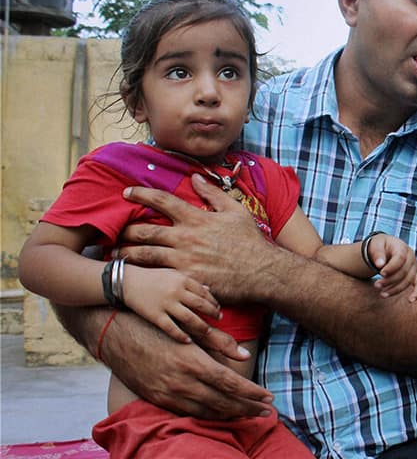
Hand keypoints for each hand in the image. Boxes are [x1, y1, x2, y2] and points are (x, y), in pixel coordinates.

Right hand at [102, 310, 273, 418]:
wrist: (113, 334)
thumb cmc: (155, 326)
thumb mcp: (188, 331)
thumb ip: (218, 343)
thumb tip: (245, 354)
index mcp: (192, 362)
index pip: (230, 384)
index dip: (251, 393)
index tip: (269, 398)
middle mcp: (180, 382)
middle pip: (222, 402)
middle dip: (247, 408)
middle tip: (267, 413)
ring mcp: (167, 394)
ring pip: (206, 411)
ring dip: (231, 415)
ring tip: (250, 416)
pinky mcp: (156, 399)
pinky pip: (188, 413)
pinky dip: (208, 416)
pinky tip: (221, 416)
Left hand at [118, 175, 275, 301]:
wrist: (263, 272)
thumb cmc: (250, 241)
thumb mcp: (236, 211)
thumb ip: (213, 193)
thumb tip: (195, 178)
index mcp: (196, 219)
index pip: (162, 201)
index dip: (141, 194)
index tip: (126, 192)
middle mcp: (185, 238)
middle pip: (144, 232)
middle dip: (124, 230)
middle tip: (112, 231)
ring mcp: (184, 261)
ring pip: (144, 256)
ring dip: (125, 254)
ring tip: (113, 254)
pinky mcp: (186, 280)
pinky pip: (157, 277)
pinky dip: (142, 275)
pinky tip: (132, 276)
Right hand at [122, 265, 220, 344]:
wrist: (127, 282)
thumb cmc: (153, 277)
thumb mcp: (173, 274)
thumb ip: (191, 282)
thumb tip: (209, 290)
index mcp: (182, 280)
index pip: (204, 293)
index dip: (214, 302)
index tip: (218, 308)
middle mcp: (176, 292)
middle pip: (201, 305)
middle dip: (213, 313)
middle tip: (219, 319)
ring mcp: (165, 304)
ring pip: (190, 318)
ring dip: (202, 327)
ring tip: (208, 331)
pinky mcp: (155, 315)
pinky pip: (172, 328)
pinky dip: (182, 336)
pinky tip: (189, 341)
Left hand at [368, 234, 416, 301]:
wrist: (386, 248)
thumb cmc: (380, 246)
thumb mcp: (376, 245)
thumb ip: (377, 253)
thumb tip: (379, 264)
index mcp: (402, 247)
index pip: (400, 258)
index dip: (391, 267)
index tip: (381, 274)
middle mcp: (411, 257)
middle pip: (403, 272)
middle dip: (389, 281)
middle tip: (376, 285)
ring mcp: (414, 267)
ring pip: (408, 281)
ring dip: (395, 289)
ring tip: (382, 294)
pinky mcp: (415, 275)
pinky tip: (410, 300)